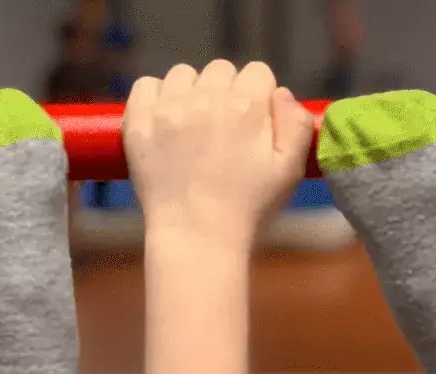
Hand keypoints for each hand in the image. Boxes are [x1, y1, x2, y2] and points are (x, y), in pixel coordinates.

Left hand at [123, 60, 314, 247]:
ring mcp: (169, 107)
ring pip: (183, 74)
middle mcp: (207, 96)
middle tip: (221, 133)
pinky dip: (155, 98)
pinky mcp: (139, 120)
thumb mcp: (289, 172)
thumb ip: (296, 125)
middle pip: (221, 71)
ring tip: (191, 129)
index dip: (259, 97)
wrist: (196, 240)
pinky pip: (146, 85)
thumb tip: (281, 94)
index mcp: (246, 105)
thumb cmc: (247, 210)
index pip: (258, 73)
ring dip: (190, 93)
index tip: (252, 125)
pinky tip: (164, 124)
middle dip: (225, 93)